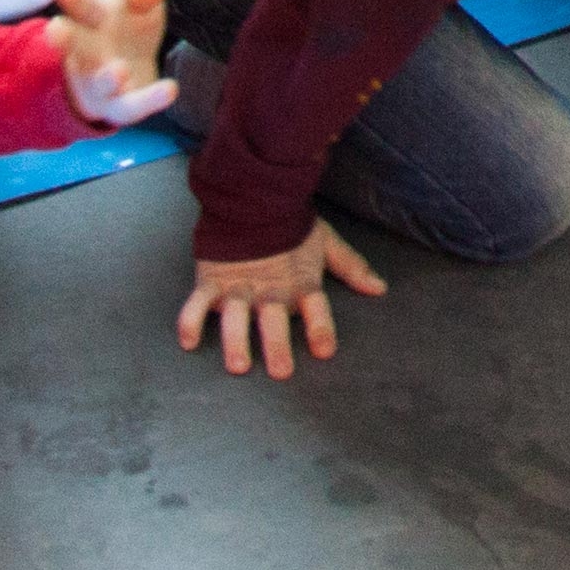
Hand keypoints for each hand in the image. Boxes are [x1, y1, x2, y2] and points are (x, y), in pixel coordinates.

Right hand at [52, 0, 176, 127]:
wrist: (127, 71)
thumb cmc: (127, 26)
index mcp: (90, 20)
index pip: (81, 5)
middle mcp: (89, 52)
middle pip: (76, 44)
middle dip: (65, 38)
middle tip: (54, 29)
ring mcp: (101, 83)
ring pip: (102, 83)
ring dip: (108, 79)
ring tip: (118, 71)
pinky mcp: (121, 107)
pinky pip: (133, 106)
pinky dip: (150, 100)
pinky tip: (170, 89)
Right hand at [177, 222, 384, 375]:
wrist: (253, 198)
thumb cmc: (291, 229)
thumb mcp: (325, 244)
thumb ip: (351, 268)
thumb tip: (380, 288)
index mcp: (299, 282)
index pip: (315, 307)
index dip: (320, 327)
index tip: (324, 351)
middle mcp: (269, 289)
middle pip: (274, 320)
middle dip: (277, 345)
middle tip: (281, 371)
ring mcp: (238, 287)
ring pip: (236, 318)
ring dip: (236, 340)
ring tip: (238, 364)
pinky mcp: (211, 282)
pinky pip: (196, 303)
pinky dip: (190, 321)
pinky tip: (189, 341)